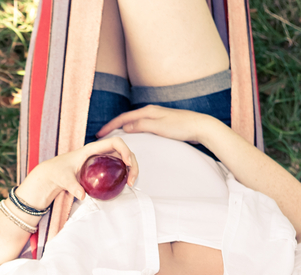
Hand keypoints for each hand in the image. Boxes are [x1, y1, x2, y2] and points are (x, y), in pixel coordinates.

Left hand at [19, 136, 138, 203]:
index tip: (127, 163)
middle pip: (124, 152)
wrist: (53, 174)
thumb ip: (72, 186)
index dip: (125, 150)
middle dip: (133, 164)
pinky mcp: (102, 168)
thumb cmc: (57, 172)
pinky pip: (118, 169)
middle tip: (131, 181)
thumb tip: (82, 195)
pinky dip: (124, 175)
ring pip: (123, 160)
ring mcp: (103, 160)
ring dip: (131, 170)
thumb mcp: (64, 178)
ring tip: (130, 184)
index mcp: (92, 149)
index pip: (115, 142)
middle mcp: (100, 152)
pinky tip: (124, 186)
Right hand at [96, 105, 213, 143]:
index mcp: (147, 111)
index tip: (100, 134)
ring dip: (123, 129)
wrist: (200, 126)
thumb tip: (125, 127)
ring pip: (134, 123)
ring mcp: (156, 117)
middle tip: (103, 135)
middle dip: (114, 126)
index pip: (123, 118)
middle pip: (127, 119)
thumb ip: (141, 125)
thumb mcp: (158, 126)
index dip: (110, 126)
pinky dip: (133, 131)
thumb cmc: (181, 126)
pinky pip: (142, 127)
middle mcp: (150, 112)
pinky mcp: (162, 124)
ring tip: (114, 137)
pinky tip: (133, 138)